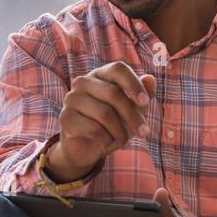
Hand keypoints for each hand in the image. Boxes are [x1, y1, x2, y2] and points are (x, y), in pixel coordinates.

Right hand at [47, 62, 156, 181]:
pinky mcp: (65, 118)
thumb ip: (142, 95)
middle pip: (114, 93)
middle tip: (144, 132)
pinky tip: (106, 143)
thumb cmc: (112, 124)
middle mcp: (83, 82)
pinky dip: (106, 140)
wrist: (86, 147)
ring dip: (120, 132)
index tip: (145, 103)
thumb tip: (151, 79)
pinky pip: (93, 129)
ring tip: (123, 140)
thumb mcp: (131, 110)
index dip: (134, 84)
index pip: (118, 69)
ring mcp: (72, 99)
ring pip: (104, 114)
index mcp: (100, 74)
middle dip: (133, 116)